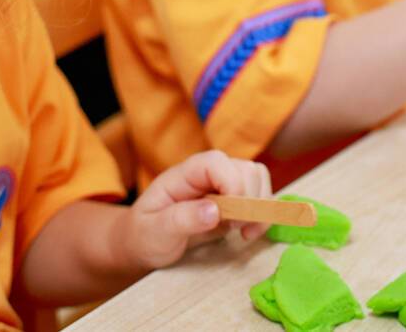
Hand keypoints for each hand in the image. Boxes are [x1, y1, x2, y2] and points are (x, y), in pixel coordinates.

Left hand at [122, 151, 272, 269]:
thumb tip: (214, 211)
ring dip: (259, 205)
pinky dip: (261, 213)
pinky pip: (258, 194)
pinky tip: (247, 233)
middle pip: (243, 168)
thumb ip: (181, 220)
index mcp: (184, 175)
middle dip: (249, 199)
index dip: (231, 183)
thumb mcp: (155, 232)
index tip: (231, 216)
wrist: (144, 243)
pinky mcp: (232, 199)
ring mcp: (221, 185)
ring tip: (244, 231)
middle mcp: (206, 174)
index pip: (216, 162)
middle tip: (236, 229)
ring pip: (256, 178)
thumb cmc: (144, 236)